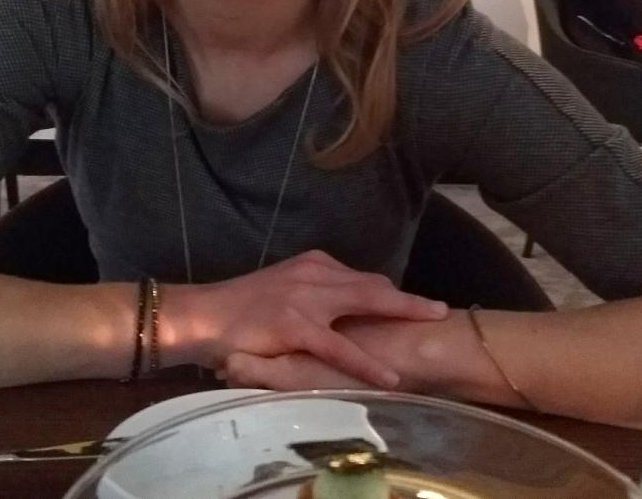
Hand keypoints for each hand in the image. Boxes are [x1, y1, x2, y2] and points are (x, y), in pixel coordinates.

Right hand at [178, 251, 447, 387]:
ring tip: (432, 326)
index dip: (389, 292)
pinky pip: (340, 348)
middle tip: (439, 310)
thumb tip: (344, 304)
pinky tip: (388, 376)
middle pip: (372, 285)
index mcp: (313, 265)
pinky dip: (367, 363)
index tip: (413, 303)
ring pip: (365, 305)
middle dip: (408, 299)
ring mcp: (306, 299)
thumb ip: (314, 293)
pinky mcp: (295, 327)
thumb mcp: (284, 290)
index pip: (361, 277)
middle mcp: (314, 274)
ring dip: (402, 315)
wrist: (202, 315)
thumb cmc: (241, 308)